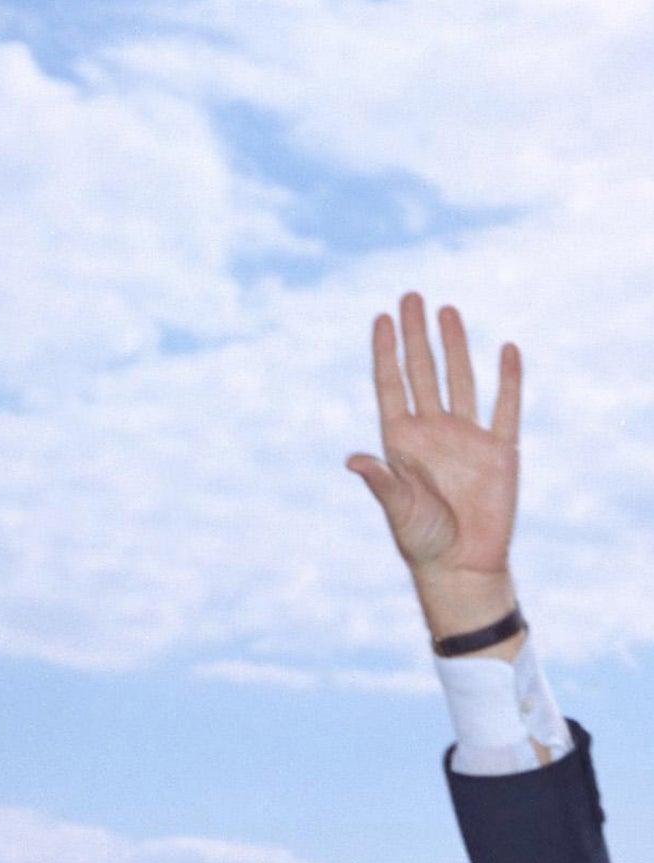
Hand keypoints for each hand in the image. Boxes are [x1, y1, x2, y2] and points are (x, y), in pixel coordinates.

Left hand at [346, 294, 522, 647]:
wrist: (463, 567)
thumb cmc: (422, 542)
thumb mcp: (399, 509)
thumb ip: (382, 481)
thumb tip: (354, 458)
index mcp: (401, 442)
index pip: (391, 385)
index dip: (386, 351)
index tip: (381, 317)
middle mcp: (432, 432)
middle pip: (423, 372)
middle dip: (417, 335)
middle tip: (411, 296)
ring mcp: (466, 438)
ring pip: (460, 380)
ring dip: (455, 346)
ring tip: (448, 310)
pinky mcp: (500, 449)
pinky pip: (506, 406)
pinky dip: (508, 378)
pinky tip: (506, 349)